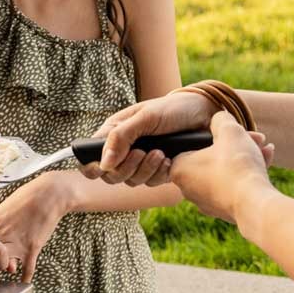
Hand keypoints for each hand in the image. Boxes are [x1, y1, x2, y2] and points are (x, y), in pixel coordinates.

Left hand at [0, 175, 69, 281]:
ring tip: (0, 275)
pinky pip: (27, 268)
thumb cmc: (25, 199)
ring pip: (1, 265)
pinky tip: (22, 284)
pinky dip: (25, 277)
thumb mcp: (3, 209)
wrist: (48, 194)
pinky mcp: (32, 247)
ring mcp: (17, 242)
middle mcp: (1, 234)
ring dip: (1, 270)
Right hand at [85, 89, 214, 185]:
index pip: (90, 157)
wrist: (203, 114)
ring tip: (161, 153)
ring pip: (131, 181)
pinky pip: (151, 182)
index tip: (103, 168)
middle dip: (127, 168)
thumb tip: (103, 164)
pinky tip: (170, 160)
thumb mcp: (145, 117)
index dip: (91, 166)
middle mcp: (124, 149)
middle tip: (143, 153)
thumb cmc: (172, 109)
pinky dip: (160, 174)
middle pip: (111, 175)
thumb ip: (120, 137)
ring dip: (146, 170)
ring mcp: (141, 161)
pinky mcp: (158, 170)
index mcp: (114, 133)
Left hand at [168, 112, 276, 224]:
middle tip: (254, 138)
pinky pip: (235, 186)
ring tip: (264, 147)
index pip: (189, 146)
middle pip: (212, 158)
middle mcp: (188, 189)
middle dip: (235, 145)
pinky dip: (248, 173)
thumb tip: (219, 118)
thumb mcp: (229, 131)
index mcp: (179, 170)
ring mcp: (207, 203)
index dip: (212, 135)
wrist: (254, 203)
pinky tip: (267, 158)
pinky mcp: (225, 211)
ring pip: (227, 172)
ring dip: (246, 157)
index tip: (230, 131)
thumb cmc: (237, 165)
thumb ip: (221, 120)